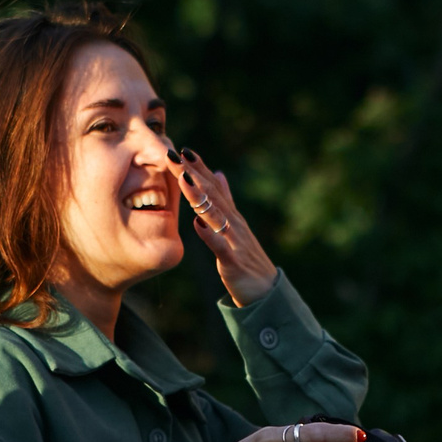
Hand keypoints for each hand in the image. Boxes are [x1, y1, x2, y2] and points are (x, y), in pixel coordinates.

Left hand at [172, 149, 278, 306]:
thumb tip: (219, 174)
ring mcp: (234, 240)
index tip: (183, 150)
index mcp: (230, 215)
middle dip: (193, 174)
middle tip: (176, 155)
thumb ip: (226, 200)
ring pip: (215, 215)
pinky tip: (197, 225)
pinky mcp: (234, 261)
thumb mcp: (234, 226)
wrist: (265, 291)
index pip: (212, 186)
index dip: (198, 168)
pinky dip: (209, 235)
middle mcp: (233, 223)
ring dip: (199, 197)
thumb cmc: (245, 257)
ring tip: (183, 180)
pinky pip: (220, 247)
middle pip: (211, 194)